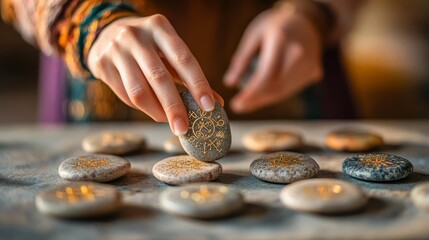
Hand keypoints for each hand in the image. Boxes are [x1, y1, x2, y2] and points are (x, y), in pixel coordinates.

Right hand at [88, 14, 221, 135]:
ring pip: (138, 91)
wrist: (105, 33)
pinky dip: (141, 108)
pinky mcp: (101, 64)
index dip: (197, 84)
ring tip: (168, 121)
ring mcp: (115, 49)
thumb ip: (189, 76)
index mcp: (159, 27)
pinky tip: (151, 109)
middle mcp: (136, 35)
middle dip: (174, 107)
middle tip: (184, 128)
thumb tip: (217, 104)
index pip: (183, 58)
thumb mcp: (168, 51)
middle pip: (159, 77)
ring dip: (156, 112)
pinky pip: (125, 95)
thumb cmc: (148, 46)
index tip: (209, 107)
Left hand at [224, 4, 323, 112]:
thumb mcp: (254, 35)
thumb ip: (242, 59)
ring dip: (264, 100)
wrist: (307, 21)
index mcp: (282, 39)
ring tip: (247, 103)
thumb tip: (229, 83)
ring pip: (284, 91)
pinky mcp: (313, 72)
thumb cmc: (275, 26)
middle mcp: (299, 53)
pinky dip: (276, 94)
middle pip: (276, 86)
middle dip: (255, 100)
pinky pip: (291, 88)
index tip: (236, 104)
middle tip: (238, 106)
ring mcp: (310, 64)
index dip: (251, 93)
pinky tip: (262, 95)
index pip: (266, 75)